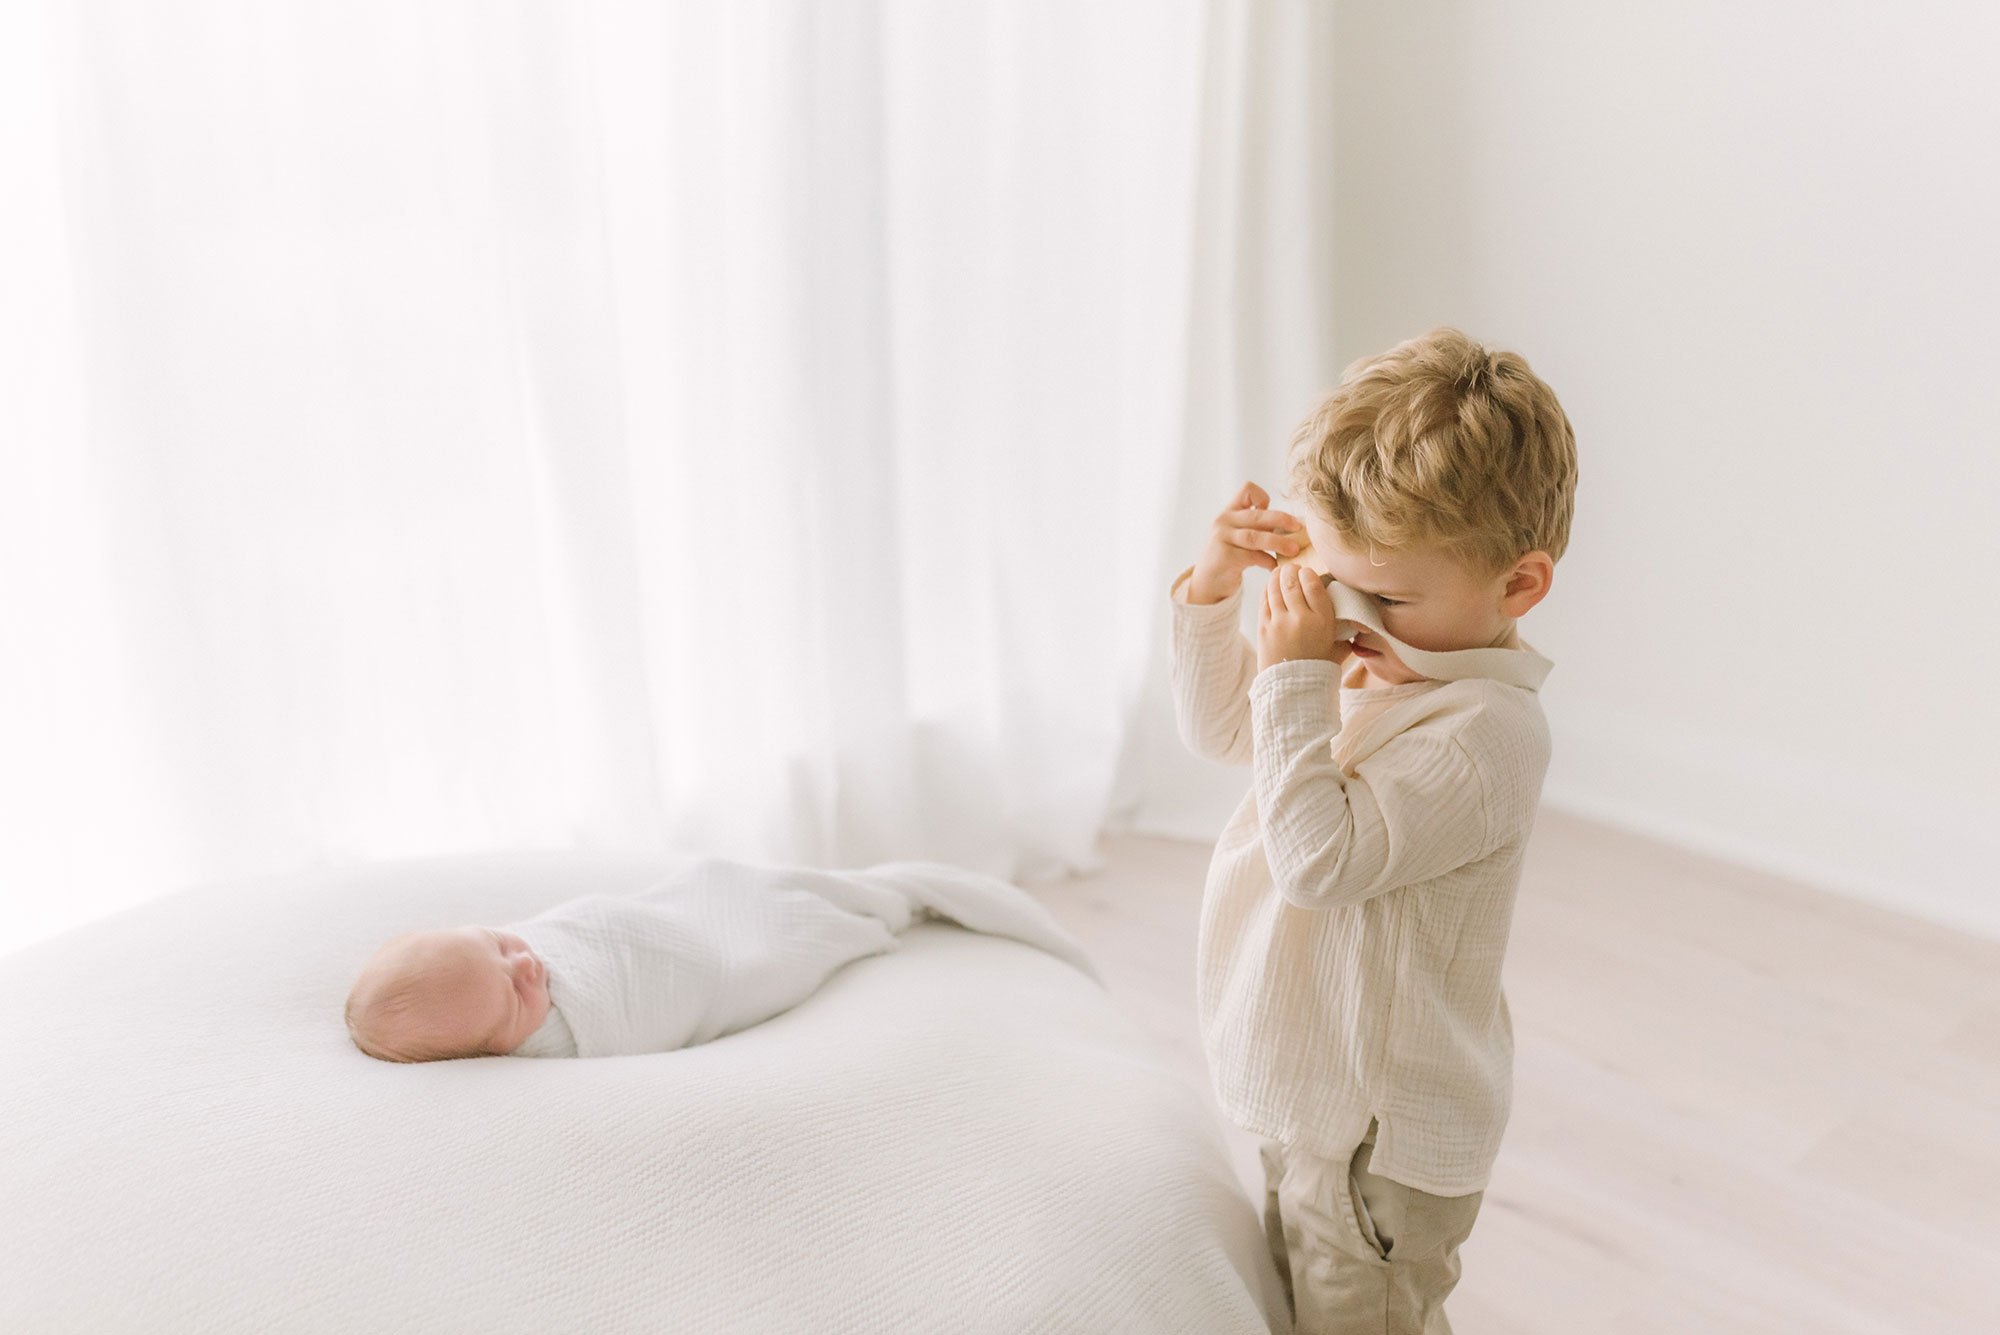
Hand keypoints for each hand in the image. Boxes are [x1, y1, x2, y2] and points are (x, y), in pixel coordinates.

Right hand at [1184, 481, 1305, 604]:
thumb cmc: (1231, 557)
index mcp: (1230, 512)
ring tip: (1294, 550)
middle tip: (1298, 527)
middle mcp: (1224, 521)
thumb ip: (1258, 527)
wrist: (1208, 582)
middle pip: (1257, 514)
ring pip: (1255, 536)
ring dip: (1278, 542)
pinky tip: (1275, 567)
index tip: (1273, 513)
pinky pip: (1251, 556)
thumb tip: (1292, 525)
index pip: (1247, 490)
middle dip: (1281, 520)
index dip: (1263, 497)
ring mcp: (1222, 538)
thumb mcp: (1240, 536)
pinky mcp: (1224, 557)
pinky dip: (1267, 561)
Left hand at [1257, 562, 1350, 670]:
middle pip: (1292, 583)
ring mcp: (1279, 623)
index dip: (1308, 574)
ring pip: (1275, 589)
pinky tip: (1270, 586)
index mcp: (1322, 621)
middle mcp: (1300, 619)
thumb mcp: (1339, 648)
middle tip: (1292, 568)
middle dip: (1291, 571)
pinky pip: (1263, 602)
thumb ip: (1345, 630)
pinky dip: (1267, 591)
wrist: (1294, 689)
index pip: (1313, 585)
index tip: (1307, 572)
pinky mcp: (1263, 629)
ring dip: (1277, 577)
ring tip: (1280, 573)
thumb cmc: (1320, 667)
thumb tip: (1359, 619)